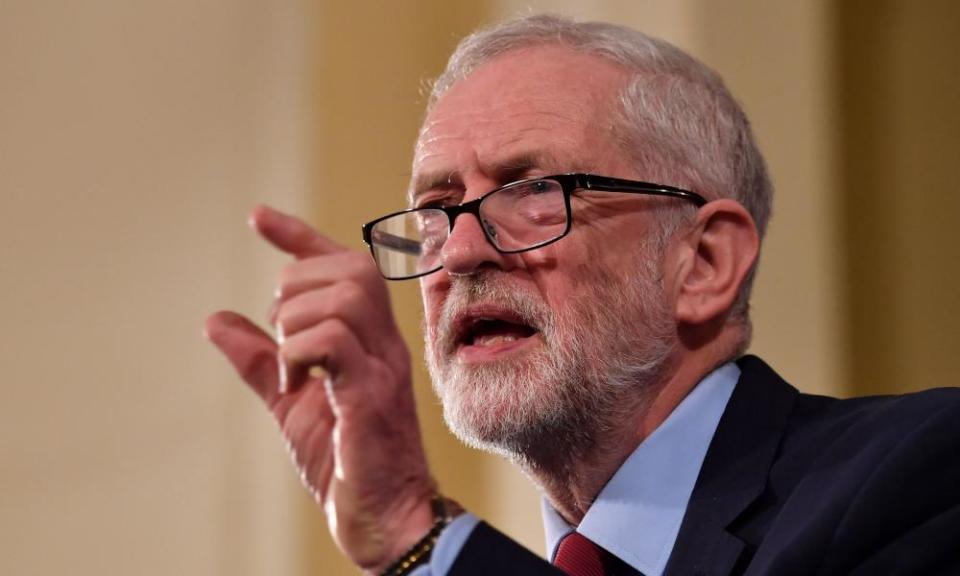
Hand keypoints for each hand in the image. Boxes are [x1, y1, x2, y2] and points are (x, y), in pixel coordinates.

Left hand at [205, 205, 435, 571]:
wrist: (382, 516)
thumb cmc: (344, 461)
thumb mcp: (290, 401)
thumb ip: (259, 359)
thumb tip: (216, 320)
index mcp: (370, 339)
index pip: (344, 265)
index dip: (299, 236)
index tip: (257, 217)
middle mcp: (384, 343)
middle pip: (351, 268)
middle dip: (296, 285)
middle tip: (280, 336)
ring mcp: (383, 366)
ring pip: (345, 295)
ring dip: (297, 320)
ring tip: (289, 365)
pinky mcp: (372, 395)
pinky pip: (334, 341)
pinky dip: (297, 352)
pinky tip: (294, 382)